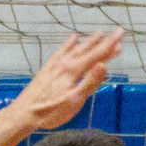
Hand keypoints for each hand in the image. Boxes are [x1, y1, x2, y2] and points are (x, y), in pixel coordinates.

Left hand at [2, 30, 124, 132]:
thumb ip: (89, 83)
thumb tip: (104, 65)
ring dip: (88, 41)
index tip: (121, 34)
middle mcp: (65, 63)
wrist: (24, 113)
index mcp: (74, 70)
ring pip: (75, 48)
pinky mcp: (48, 68)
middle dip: (103, 41)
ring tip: (98, 33)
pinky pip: (61, 51)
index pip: (96, 55)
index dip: (110, 45)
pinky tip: (72, 39)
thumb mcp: (74, 101)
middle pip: (88, 49)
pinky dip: (68, 44)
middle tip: (116, 31)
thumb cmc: (51, 112)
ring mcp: (56, 64)